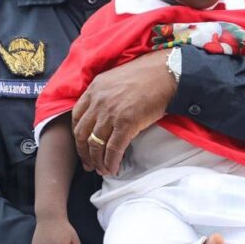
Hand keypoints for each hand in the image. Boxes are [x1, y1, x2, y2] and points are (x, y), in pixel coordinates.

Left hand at [72, 50, 174, 175]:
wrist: (167, 74)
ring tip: (102, 170)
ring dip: (97, 161)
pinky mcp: (126, 123)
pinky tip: (113, 168)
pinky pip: (113, 149)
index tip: (82, 145)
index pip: (76, 117)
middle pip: (81, 133)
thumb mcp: (117, 79)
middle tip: (89, 164)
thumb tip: (106, 114)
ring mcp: (111, 113)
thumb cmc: (148, 75)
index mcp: (94, 89)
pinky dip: (111, 162)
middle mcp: (98, 101)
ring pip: (96, 144)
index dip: (78, 136)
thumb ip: (106, 94)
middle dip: (83, 153)